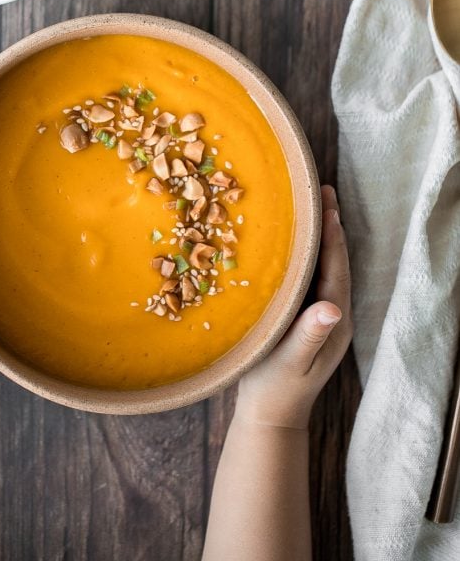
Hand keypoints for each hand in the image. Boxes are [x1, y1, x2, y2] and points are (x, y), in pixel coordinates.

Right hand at [234, 185, 351, 429]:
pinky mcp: (305, 317)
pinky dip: (307, 253)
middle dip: (330, 225)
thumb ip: (310, 335)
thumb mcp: (291, 362)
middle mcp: (333, 314)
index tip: (327, 203)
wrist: (270, 416)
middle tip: (322, 190)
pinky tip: (294, 241)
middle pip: (335, 261)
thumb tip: (333, 307)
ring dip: (320, 235)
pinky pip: (311, 277)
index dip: (332, 235)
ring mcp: (320, 315)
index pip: (337, 269)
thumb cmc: (276, 389)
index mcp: (334, 321)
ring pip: (324, 267)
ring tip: (312, 204)